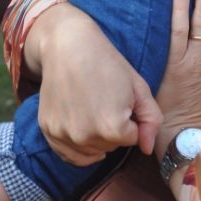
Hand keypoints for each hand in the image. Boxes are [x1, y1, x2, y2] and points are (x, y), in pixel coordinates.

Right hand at [28, 2, 161, 164]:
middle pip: (111, 147)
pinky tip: (81, 122)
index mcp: (112, 127)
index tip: (121, 97)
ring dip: (96, 136)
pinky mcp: (49, 132)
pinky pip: (69, 154)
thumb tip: (147, 149)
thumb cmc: (107, 63)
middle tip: (105, 98)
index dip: (130, 117)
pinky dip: (78, 145)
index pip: (132, 138)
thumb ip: (151, 120)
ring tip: (92, 106)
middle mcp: (86, 137)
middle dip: (114, 127)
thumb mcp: (139, 87)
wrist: (68, 46)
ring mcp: (64, 136)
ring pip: (91, 151)